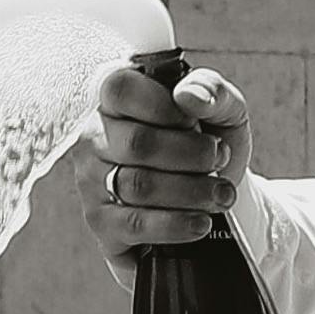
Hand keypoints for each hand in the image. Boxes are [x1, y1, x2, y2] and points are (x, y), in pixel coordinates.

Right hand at [88, 53, 247, 259]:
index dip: (166, 108)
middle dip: (193, 154)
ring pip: (140, 186)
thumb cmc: (209, 141)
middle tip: (220, 159)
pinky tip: (201, 221)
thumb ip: (211, 89)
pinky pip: (136, 224)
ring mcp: (92, 181)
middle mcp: (95, 137)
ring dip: (193, 191)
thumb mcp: (222, 109)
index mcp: (117, 99)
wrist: (212, 193)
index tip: (197, 122)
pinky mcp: (101, 222)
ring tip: (221, 193)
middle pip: (138, 144)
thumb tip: (188, 95)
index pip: (122, 90)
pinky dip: (176, 224)